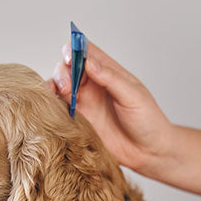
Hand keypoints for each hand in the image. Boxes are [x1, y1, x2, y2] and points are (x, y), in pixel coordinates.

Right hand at [51, 41, 173, 172]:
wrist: (148, 152)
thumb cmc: (147, 121)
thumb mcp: (133, 96)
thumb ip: (111, 79)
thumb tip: (89, 62)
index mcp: (108, 72)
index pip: (86, 51)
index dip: (74, 49)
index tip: (70, 56)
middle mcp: (93, 85)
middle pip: (67, 68)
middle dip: (63, 71)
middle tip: (67, 84)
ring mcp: (84, 103)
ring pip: (59, 87)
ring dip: (54, 87)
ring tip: (62, 95)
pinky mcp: (78, 121)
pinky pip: (59, 110)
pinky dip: (52, 107)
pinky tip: (55, 109)